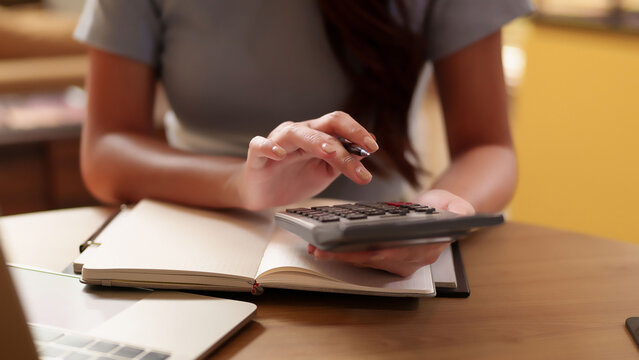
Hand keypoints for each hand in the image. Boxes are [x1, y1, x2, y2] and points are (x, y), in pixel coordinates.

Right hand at [235, 111, 378, 210]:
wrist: (262, 194)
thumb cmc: (293, 179)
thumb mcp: (325, 172)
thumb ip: (344, 159)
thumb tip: (368, 146)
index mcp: (316, 135)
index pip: (339, 125)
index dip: (357, 132)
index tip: (374, 147)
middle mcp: (298, 133)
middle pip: (324, 125)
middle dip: (346, 135)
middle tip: (364, 150)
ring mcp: (277, 142)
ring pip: (296, 133)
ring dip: (316, 141)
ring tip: (331, 152)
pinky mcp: (257, 156)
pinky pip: (260, 145)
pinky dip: (269, 147)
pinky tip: (279, 154)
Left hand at [308, 189, 474, 276]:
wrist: (440, 215)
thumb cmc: (443, 210)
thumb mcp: (457, 206)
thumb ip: (460, 210)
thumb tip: (461, 215)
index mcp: (423, 251)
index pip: (392, 254)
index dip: (370, 252)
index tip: (349, 248)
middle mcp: (408, 262)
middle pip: (371, 260)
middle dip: (344, 255)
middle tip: (320, 249)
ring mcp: (395, 264)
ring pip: (362, 261)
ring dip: (338, 255)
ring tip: (315, 247)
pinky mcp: (384, 259)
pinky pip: (361, 258)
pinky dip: (342, 252)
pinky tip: (323, 245)